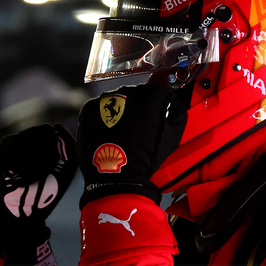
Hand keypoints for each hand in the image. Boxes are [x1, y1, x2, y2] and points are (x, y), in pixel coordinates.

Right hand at [0, 124, 77, 256]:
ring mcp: (4, 148)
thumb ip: (68, 146)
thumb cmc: (45, 195)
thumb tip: (56, 126)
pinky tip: (20, 183)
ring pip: (27, 143)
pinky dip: (24, 171)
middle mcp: (17, 141)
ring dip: (35, 166)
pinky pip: (15, 153)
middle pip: (37, 134)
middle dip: (46, 158)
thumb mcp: (65, 169)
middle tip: (42, 177)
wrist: (23, 219)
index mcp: (33, 142)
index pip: (46, 130)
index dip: (54, 148)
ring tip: (31, 182)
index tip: (53, 168)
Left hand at [77, 84, 186, 205]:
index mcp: (151, 94)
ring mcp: (106, 98)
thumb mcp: (173, 136)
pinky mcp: (89, 108)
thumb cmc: (146, 158)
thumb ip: (177, 113)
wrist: (117, 175)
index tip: (158, 118)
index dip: (160, 106)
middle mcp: (127, 90)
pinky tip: (109, 133)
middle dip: (139, 108)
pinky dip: (103, 118)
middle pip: (137, 94)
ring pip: (117, 100)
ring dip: (120, 111)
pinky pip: (99, 108)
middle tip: (139, 129)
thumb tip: (172, 104)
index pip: (160, 92)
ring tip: (122, 133)